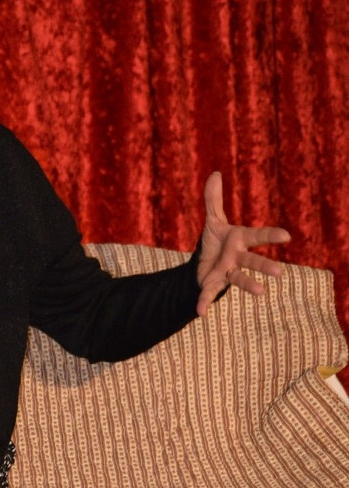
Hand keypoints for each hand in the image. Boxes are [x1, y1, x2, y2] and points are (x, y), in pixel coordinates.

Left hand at [195, 171, 290, 316]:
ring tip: (262, 293)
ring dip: (249, 286)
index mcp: (239, 241)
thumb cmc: (215, 243)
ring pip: (239, 279)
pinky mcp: (212, 285)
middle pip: (253, 261)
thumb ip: (214, 200)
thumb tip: (215, 174)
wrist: (203, 265)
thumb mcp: (213, 220)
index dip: (271, 236)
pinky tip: (200, 313)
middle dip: (265, 266)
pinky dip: (204, 303)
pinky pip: (208, 295)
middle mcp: (237, 258)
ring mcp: (226, 273)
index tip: (286, 236)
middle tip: (280, 273)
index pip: (257, 236)